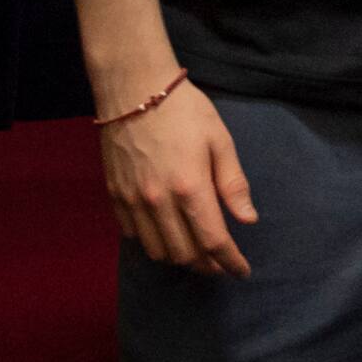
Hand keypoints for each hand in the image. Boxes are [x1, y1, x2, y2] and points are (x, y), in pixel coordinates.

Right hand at [102, 81, 257, 275]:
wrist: (133, 89)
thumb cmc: (184, 111)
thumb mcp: (220, 141)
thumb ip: (233, 184)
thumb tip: (248, 219)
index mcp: (190, 188)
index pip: (214, 242)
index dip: (231, 262)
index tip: (242, 272)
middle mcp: (158, 201)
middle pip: (185, 253)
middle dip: (208, 266)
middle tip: (222, 264)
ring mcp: (133, 200)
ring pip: (157, 250)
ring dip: (180, 259)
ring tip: (197, 254)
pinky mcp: (114, 194)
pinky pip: (133, 234)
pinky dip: (152, 243)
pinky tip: (166, 235)